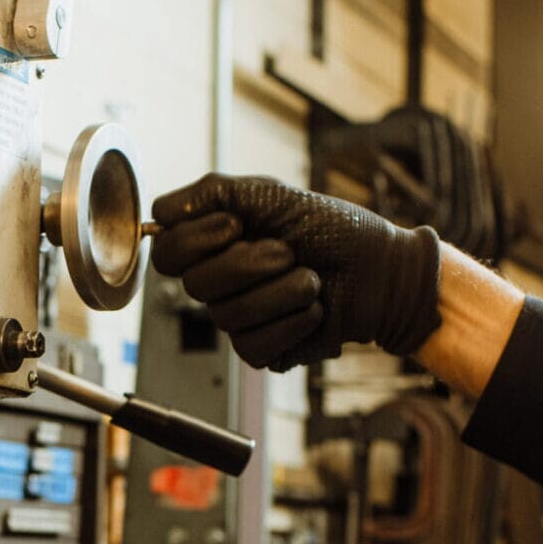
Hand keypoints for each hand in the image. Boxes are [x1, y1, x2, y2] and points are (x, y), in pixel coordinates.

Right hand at [151, 175, 441, 371]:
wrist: (381, 270)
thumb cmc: (333, 229)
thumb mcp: (273, 194)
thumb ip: (215, 192)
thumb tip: (161, 211)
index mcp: (215, 246)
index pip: (167, 253)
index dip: (195, 240)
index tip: (237, 224)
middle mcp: (220, 285)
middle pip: (196, 285)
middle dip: (250, 262)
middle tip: (289, 250)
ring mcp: (239, 320)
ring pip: (229, 316)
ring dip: (281, 291)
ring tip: (312, 279)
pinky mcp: (262, 351)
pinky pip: (254, 345)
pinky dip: (292, 322)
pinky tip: (315, 309)